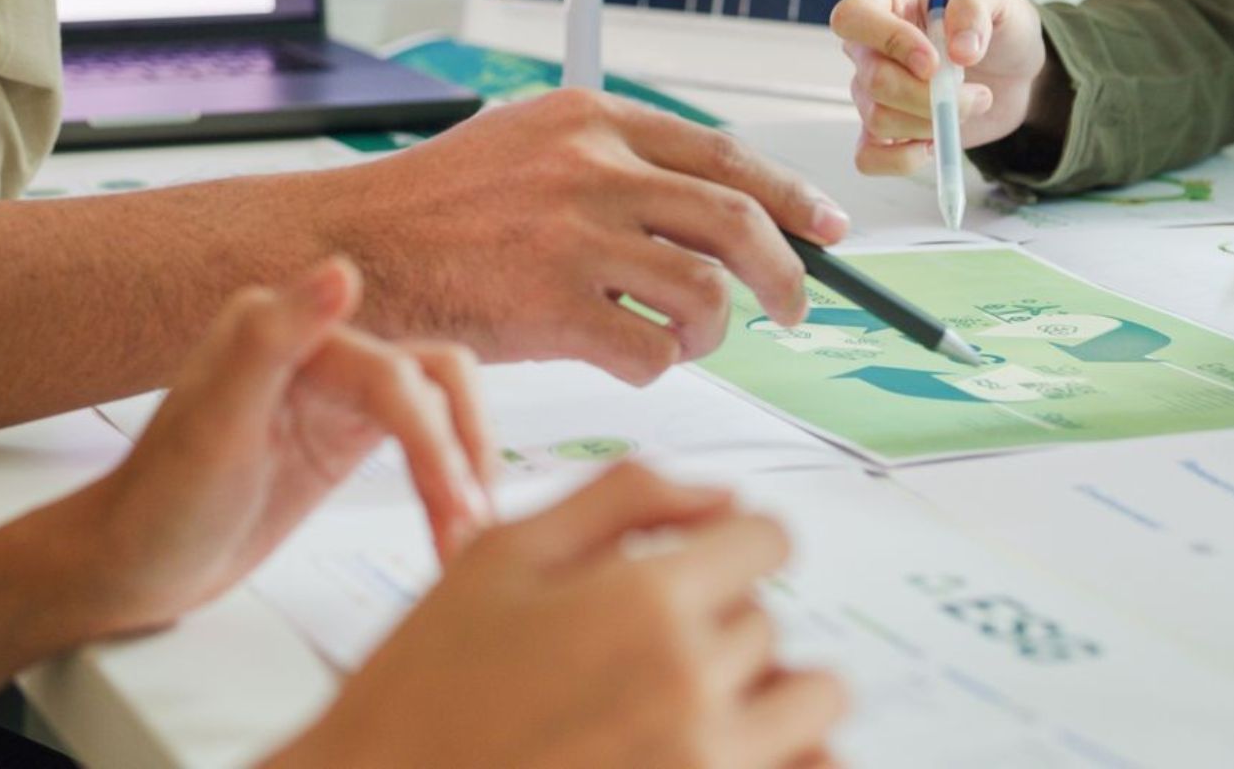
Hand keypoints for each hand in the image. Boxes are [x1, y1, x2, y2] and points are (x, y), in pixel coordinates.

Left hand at [75, 257, 494, 635]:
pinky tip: (451, 532)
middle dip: (463, 451)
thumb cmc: (156, 501)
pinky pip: (420, 447)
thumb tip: (340, 272)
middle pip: (435, 384)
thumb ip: (272, 341)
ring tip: (465, 543)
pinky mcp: (344, 439)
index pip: (394, 375)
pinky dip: (444, 488)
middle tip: (471, 526)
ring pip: (437, 414)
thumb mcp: (213, 424)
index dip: (433, 438)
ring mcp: (336, 396)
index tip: (455, 499)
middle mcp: (317, 350)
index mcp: (283, 331)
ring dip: (462, 472)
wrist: (129, 563)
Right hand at [276, 463, 846, 768]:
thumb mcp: (501, 554)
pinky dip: (781, 754)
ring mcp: (707, 764)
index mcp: (645, 603)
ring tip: (685, 699)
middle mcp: (693, 687)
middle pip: (771, 622)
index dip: (734, 541)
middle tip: (638, 644)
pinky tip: (710, 747)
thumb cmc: (424, 683)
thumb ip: (622, 498)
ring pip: (809, 703)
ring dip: (764, 691)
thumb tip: (723, 492)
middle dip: (718, 619)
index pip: (768, 541)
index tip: (703, 560)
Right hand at [327, 89, 848, 384]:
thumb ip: (605, 161)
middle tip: (792, 308)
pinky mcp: (549, 308)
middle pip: (738, 222)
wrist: (349, 248)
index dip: (790, 198)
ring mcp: (571, 238)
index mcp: (588, 120)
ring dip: (711, 330)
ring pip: (705, 293)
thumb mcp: (521, 145)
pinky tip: (628, 359)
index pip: (723, 156)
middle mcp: (589, 169)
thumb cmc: (428, 209)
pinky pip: (649, 351)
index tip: (825, 229)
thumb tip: (702, 207)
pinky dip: (655, 365)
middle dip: (786, 276)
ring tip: (685, 340)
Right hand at [830, 0, 1047, 174]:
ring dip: (933, 123)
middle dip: (929, 96)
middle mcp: (869, 48)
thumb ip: (976, 5)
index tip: (935, 62)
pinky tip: (936, 143)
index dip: (888, 41)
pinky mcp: (883, 132)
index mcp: (885, 3)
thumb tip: (958, 50)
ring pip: (878, 120)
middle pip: (873, 81)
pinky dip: (904, 160)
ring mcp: (871, 93)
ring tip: (970, 105)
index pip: (852, 19)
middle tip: (976, 92)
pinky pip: (868, 158)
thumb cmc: (998, 25)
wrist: (1014, 71)